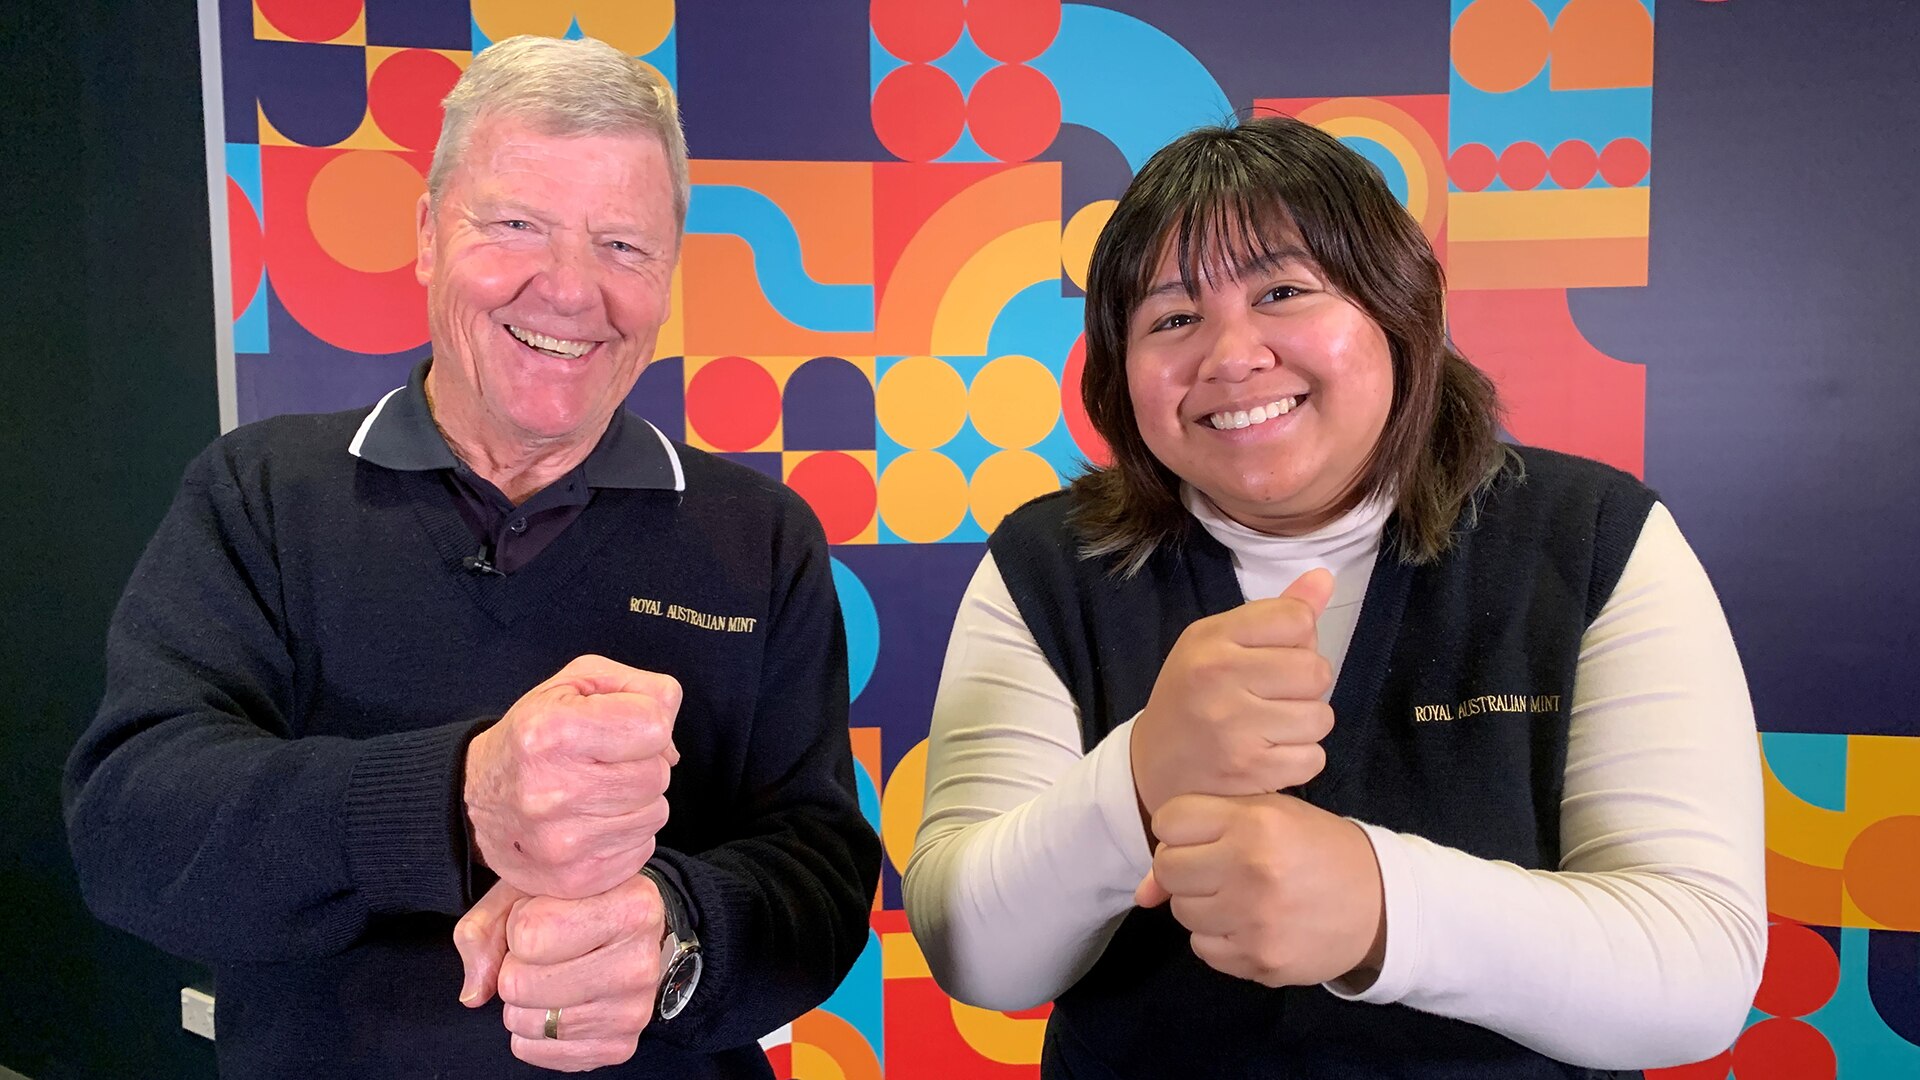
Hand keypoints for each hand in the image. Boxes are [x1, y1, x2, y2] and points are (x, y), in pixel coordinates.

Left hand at [454, 873, 669, 1071]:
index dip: (519, 923)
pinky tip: (558, 1005)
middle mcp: (641, 960)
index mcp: (632, 905)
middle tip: (545, 952)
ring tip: (552, 976)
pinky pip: (538, 1052)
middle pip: (521, 984)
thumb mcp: (529, 888)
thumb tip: (475, 992)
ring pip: (528, 1021)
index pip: (530, 934)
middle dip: (516, 968)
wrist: (625, 932)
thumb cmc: (575, 905)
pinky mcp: (619, 1046)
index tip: (544, 913)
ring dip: (525, 1002)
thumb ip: (487, 928)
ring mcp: (633, 1010)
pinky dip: (534, 1034)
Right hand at [466, 654, 680, 898]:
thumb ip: (641, 690)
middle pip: (658, 774)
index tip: (618, 728)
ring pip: (655, 813)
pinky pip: (642, 849)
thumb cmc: (535, 735)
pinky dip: (627, 834)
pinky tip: (592, 823)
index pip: (654, 727)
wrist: (474, 798)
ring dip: (636, 801)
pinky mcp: (575, 879)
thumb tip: (671, 743)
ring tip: (595, 793)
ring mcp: (563, 844)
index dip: (645, 722)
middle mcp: (553, 791)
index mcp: (552, 732)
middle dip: (641, 764)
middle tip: (603, 764)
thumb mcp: (576, 684)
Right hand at [1130, 570, 1336, 822]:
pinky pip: (1314, 757)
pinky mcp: (1248, 769)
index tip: (1273, 657)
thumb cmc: (1195, 694)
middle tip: (1273, 697)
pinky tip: (1269, 755)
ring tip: (1271, 727)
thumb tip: (1325, 577)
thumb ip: (1275, 613)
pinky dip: (1299, 760)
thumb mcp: (1220, 643)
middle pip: (1316, 669)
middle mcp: (1218, 675)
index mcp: (1211, 637)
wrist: (1154, 764)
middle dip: (1306, 686)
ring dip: (1305, 725)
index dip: (1298, 639)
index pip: (1297, 618)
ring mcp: (1233, 726)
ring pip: (1321, 716)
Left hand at [1135, 792, 1384, 987]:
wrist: (1379, 905)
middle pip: (1167, 869)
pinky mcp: (1259, 961)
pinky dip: (1217, 939)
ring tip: (1238, 895)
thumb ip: (1204, 833)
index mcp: (1255, 823)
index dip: (1180, 828)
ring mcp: (1254, 920)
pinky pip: (1203, 949)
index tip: (1202, 834)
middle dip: (1184, 868)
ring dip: (1201, 904)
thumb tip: (1142, 893)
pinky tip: (1248, 923)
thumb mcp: (1271, 818)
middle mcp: (1251, 869)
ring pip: (1182, 912)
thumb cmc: (1317, 849)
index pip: (1169, 821)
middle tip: (1217, 868)